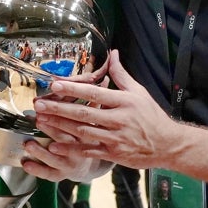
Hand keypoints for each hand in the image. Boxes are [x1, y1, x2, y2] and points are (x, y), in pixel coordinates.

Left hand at [27, 49, 181, 172]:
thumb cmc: (151, 116)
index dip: (74, 89)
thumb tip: (113, 54)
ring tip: (42, 120)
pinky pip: (89, 151)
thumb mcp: (139, 92)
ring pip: (83, 132)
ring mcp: (116, 138)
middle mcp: (119, 119)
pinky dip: (71, 149)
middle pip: (84, 113)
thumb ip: (122, 75)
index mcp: (124, 101)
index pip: (95, 93)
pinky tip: (54, 145)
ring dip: (61, 126)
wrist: (168, 144)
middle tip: (39, 104)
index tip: (55, 85)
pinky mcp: (114, 153)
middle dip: (60, 109)